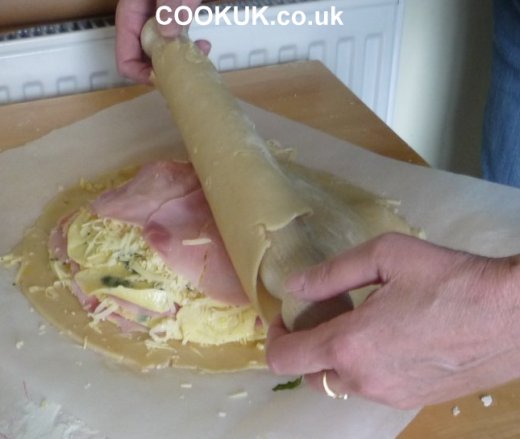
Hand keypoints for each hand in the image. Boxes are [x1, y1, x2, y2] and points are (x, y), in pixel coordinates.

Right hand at [115, 0, 209, 82]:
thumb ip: (170, 5)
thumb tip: (167, 33)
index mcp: (132, 14)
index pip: (125, 59)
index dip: (142, 74)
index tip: (165, 76)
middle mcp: (142, 21)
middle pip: (144, 61)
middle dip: (165, 70)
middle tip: (187, 69)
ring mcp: (158, 20)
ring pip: (162, 54)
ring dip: (180, 61)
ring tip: (201, 53)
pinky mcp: (174, 18)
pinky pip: (176, 43)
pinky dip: (189, 49)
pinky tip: (204, 45)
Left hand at [266, 233, 519, 408]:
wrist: (514, 315)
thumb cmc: (449, 278)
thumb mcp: (385, 256)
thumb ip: (331, 273)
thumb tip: (294, 285)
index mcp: (350, 345)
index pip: (284, 358)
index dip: (274, 336)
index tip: (286, 315)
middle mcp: (364, 380)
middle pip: (310, 373)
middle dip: (308, 345)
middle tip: (329, 313)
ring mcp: (390, 396)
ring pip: (341, 383)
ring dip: (337, 357)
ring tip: (363, 322)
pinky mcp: (414, 401)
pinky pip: (372, 387)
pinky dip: (366, 367)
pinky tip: (391, 338)